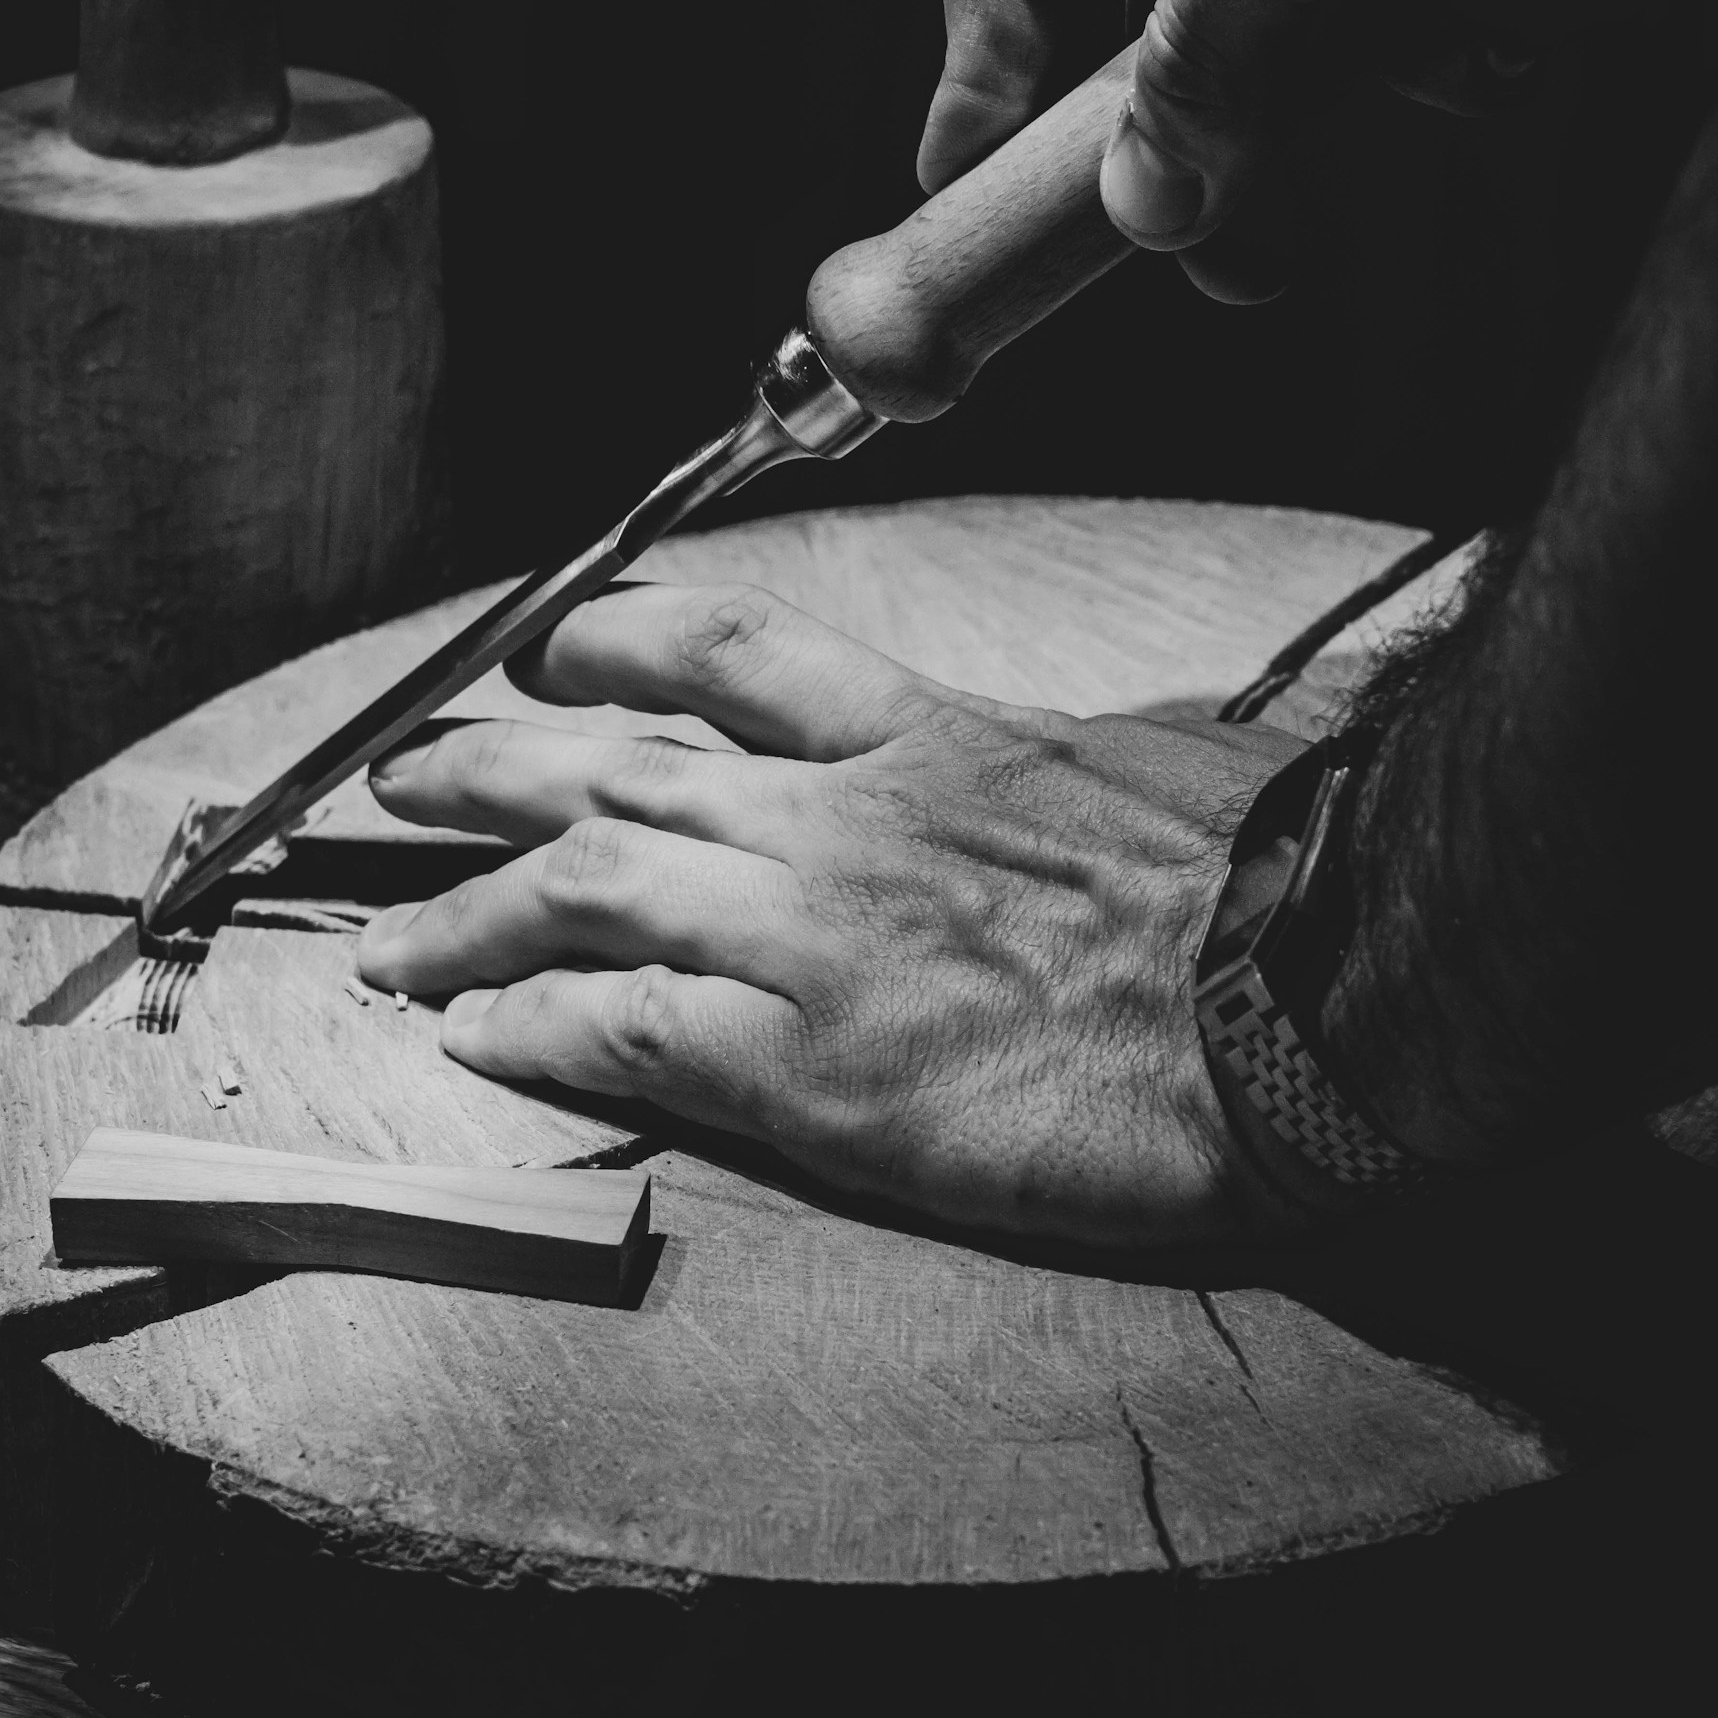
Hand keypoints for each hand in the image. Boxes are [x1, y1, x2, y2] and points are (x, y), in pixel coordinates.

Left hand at [356, 583, 1303, 1245]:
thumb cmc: (1274, 878)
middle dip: (489, 773)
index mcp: (936, 736)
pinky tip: (479, 1040)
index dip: (618, 647)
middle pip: (619, 771)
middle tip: (409, 783)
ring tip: (396, 940)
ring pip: (587, 891)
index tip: (555, 657)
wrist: (1321, 989)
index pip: (734, 655)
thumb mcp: (1168, 760)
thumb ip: (1081, 758)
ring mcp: (823, 938)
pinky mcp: (822, 1070)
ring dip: (470, 912)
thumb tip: (1100, 762)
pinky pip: (629, 1034)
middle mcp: (851, 819)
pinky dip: (536, 1029)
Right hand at [919, 0, 1717, 298]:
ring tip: (1453, 52)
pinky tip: (1509, 11)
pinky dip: (1432, 19)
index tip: (977, 200)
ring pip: (1267, 1)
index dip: (984, 75)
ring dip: (1357, 63)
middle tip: (1231, 250)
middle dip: (1213, 109)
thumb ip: (1208, 58)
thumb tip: (1144, 204)